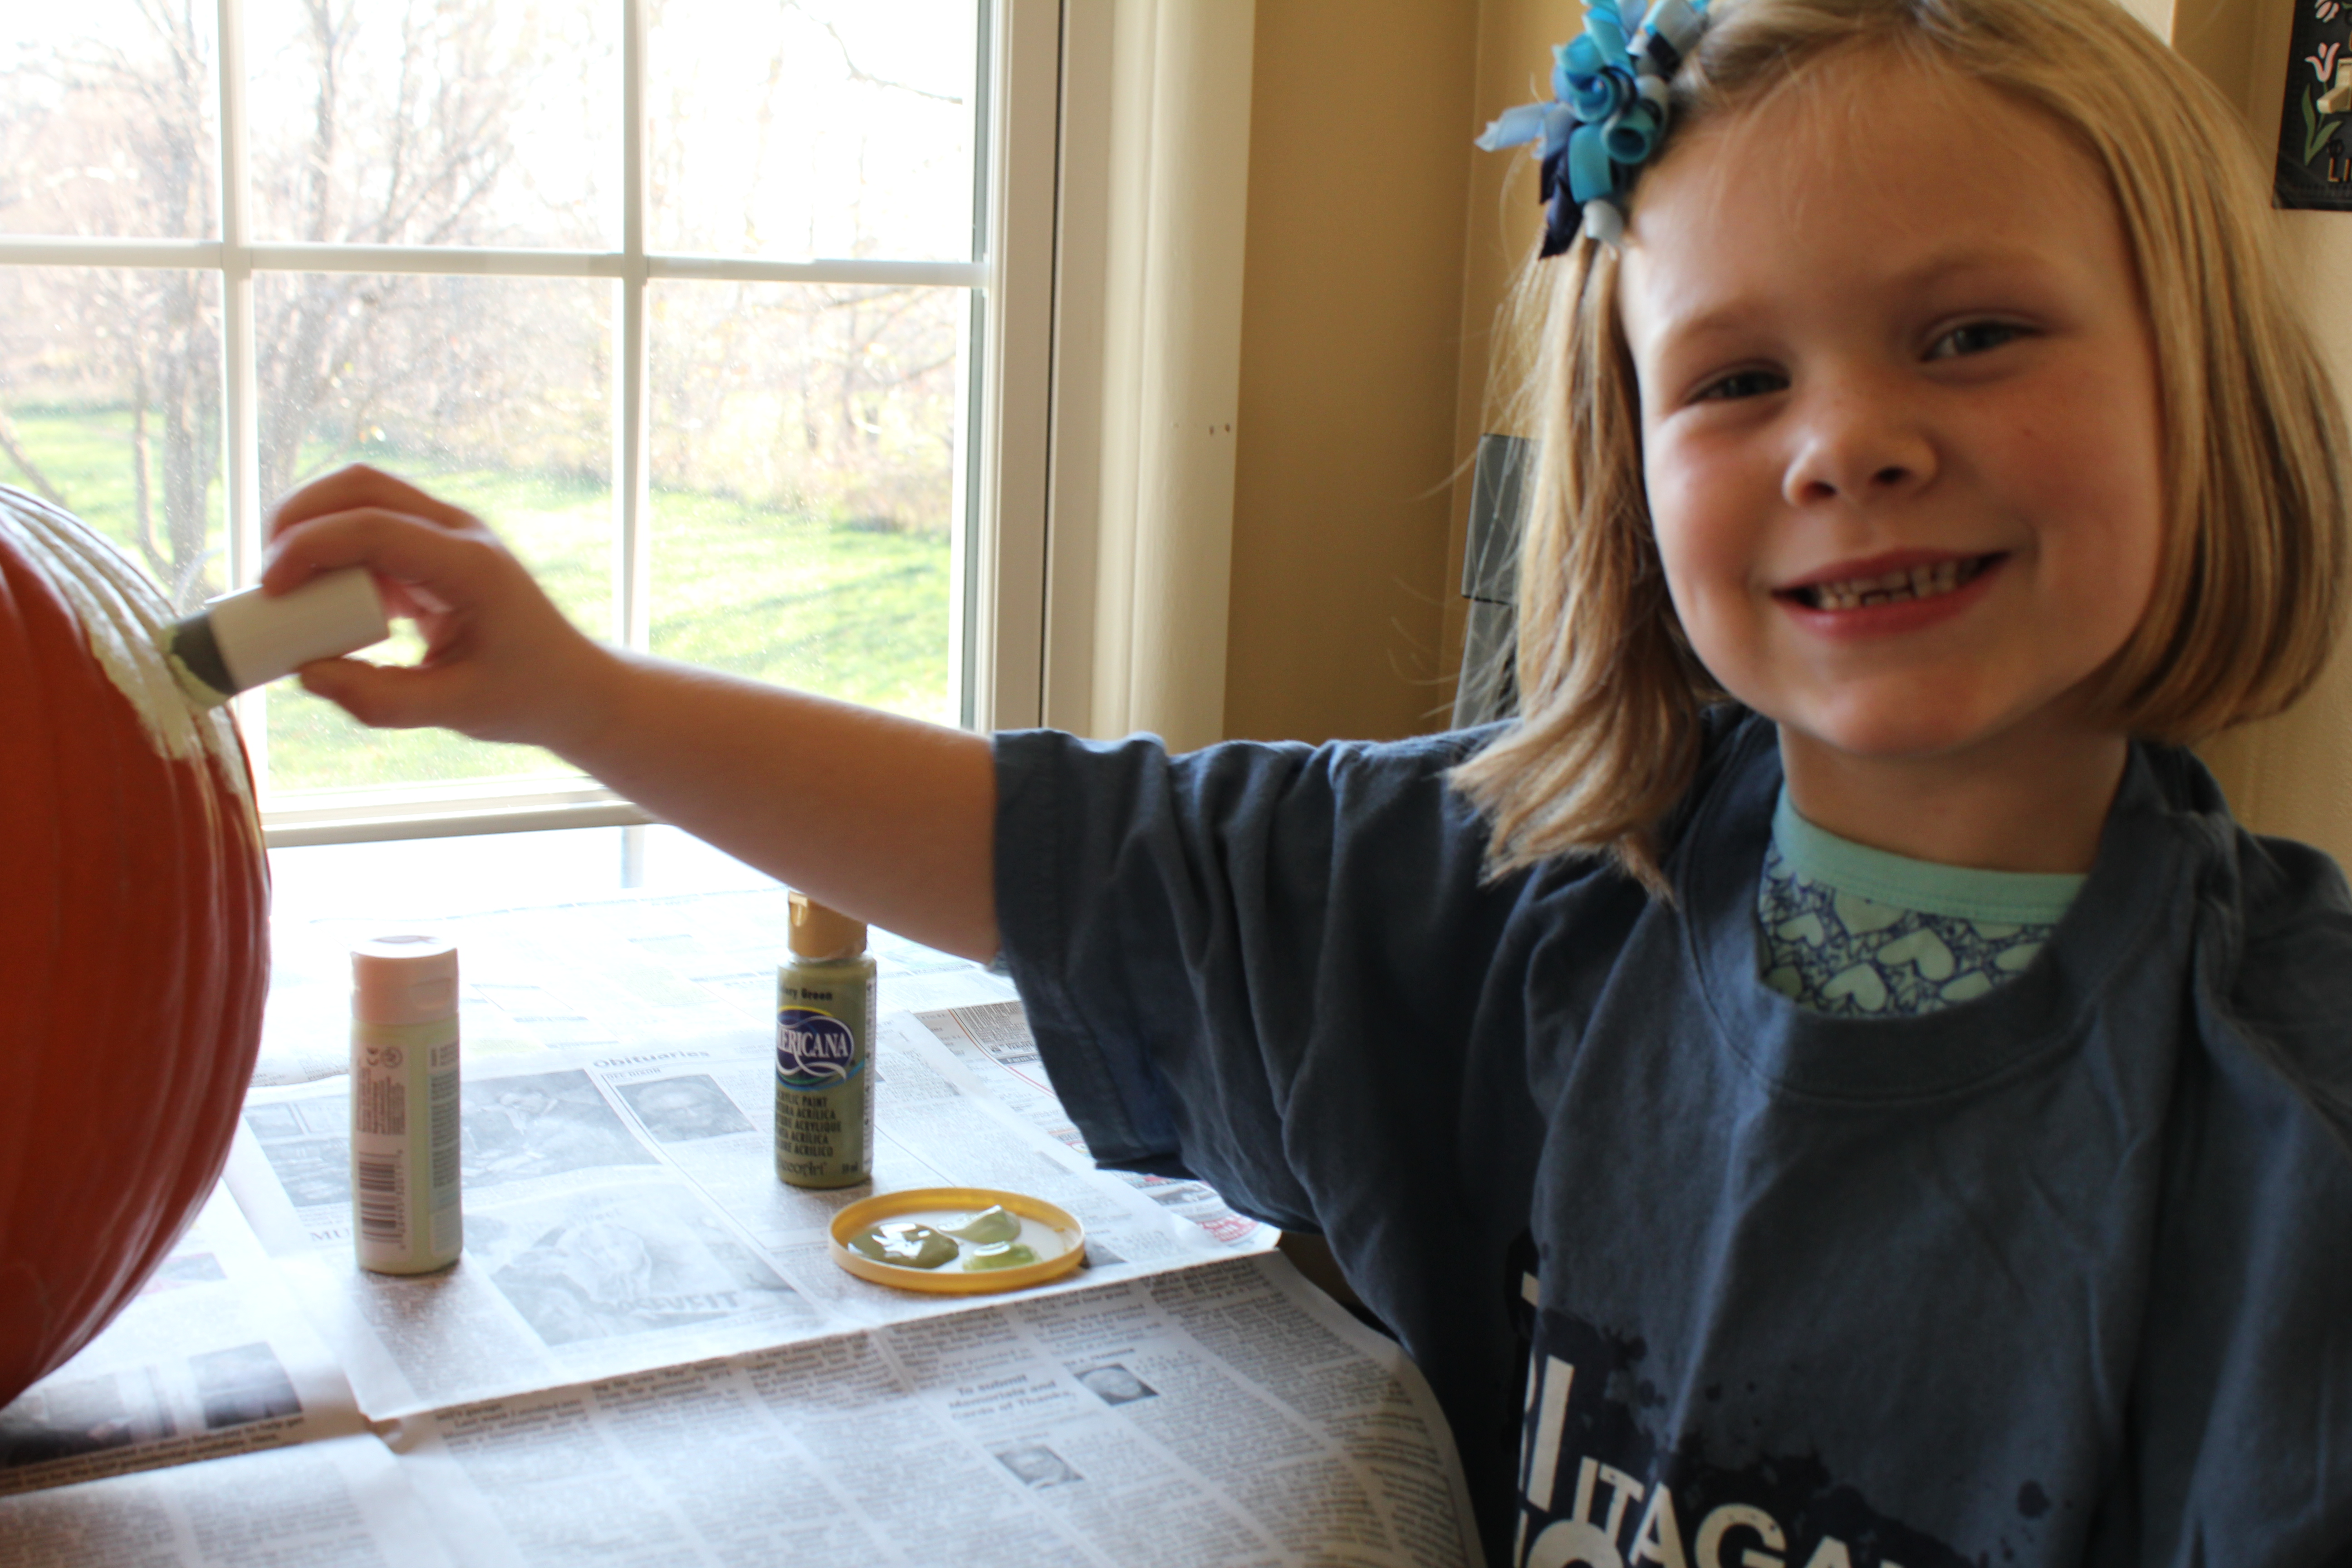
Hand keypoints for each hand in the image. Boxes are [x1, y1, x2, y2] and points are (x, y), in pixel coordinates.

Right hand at [261, 465, 618, 752]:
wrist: (573, 687)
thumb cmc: (525, 695)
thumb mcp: (453, 710)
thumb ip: (377, 698)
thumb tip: (304, 673)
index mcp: (471, 566)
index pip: (375, 527)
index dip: (310, 548)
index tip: (272, 591)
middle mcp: (459, 533)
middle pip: (360, 485)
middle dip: (299, 519)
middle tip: (268, 581)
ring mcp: (447, 533)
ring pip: (361, 496)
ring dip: (312, 528)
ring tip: (285, 588)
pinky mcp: (432, 547)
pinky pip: (369, 527)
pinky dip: (333, 551)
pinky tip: (319, 600)